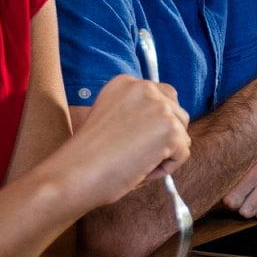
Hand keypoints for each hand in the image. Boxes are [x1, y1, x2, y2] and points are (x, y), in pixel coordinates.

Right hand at [62, 76, 190, 207]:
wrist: (74, 173)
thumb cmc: (88, 155)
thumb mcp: (111, 118)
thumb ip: (137, 112)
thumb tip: (168, 123)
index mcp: (126, 83)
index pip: (162, 96)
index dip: (153, 123)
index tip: (132, 139)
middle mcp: (144, 88)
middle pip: (177, 113)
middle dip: (164, 137)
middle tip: (135, 154)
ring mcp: (160, 107)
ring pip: (182, 135)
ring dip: (164, 153)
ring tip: (134, 162)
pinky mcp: (171, 130)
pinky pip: (183, 154)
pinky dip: (166, 168)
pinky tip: (140, 169)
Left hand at [223, 157, 256, 219]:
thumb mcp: (248, 175)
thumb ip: (232, 185)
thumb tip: (220, 201)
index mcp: (250, 164)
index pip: (228, 192)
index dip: (229, 200)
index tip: (236, 198)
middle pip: (236, 204)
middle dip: (241, 207)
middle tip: (250, 200)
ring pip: (250, 210)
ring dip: (254, 211)